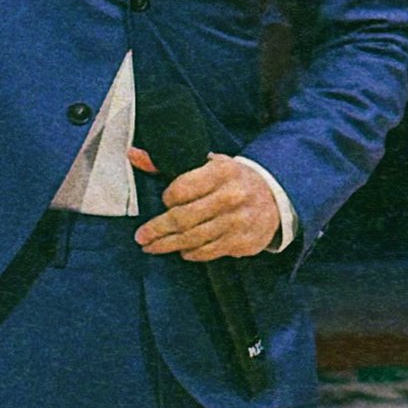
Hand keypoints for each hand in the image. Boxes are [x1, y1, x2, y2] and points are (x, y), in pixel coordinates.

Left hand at [133, 149, 284, 263]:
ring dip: (168, 245)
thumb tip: (132, 154)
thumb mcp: (208, 164)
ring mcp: (238, 222)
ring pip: (193, 238)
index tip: (164, 201)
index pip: (182, 188)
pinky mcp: (243, 242)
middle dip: (157, 229)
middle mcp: (232, 196)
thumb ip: (168, 163)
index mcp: (222, 171)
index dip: (168, 197)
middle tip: (141, 237)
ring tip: (153, 246)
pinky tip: (182, 251)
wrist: (275, 198)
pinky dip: (191, 253)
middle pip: (184, 218)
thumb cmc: (232, 180)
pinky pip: (209, 251)